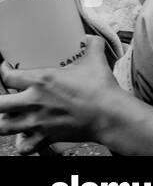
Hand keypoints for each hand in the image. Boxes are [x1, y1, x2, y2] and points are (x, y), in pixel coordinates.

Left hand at [0, 36, 120, 151]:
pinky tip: (26, 137)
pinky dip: (22, 144)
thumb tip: (91, 38)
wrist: (109, 114)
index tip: (6, 68)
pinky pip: (23, 147)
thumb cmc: (101, 89)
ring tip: (10, 117)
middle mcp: (34, 101)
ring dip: (5, 122)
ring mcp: (37, 122)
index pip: (8, 76)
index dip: (2, 71)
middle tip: (5, 98)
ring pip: (3, 127)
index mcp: (42, 80)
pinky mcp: (45, 137)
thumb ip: (92, 46)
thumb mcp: (96, 61)